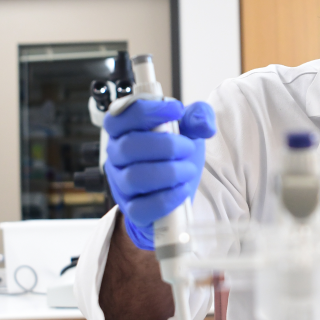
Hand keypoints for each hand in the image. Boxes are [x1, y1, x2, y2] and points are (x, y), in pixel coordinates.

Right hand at [104, 99, 216, 249]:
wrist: (177, 191)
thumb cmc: (175, 156)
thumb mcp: (189, 131)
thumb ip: (198, 117)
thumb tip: (202, 120)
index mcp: (123, 130)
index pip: (122, 115)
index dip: (149, 110)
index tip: (177, 110)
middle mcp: (116, 156)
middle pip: (129, 146)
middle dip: (166, 145)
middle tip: (187, 148)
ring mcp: (121, 184)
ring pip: (135, 177)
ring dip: (170, 172)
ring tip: (188, 169)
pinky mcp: (132, 210)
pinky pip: (142, 207)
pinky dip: (167, 198)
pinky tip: (182, 190)